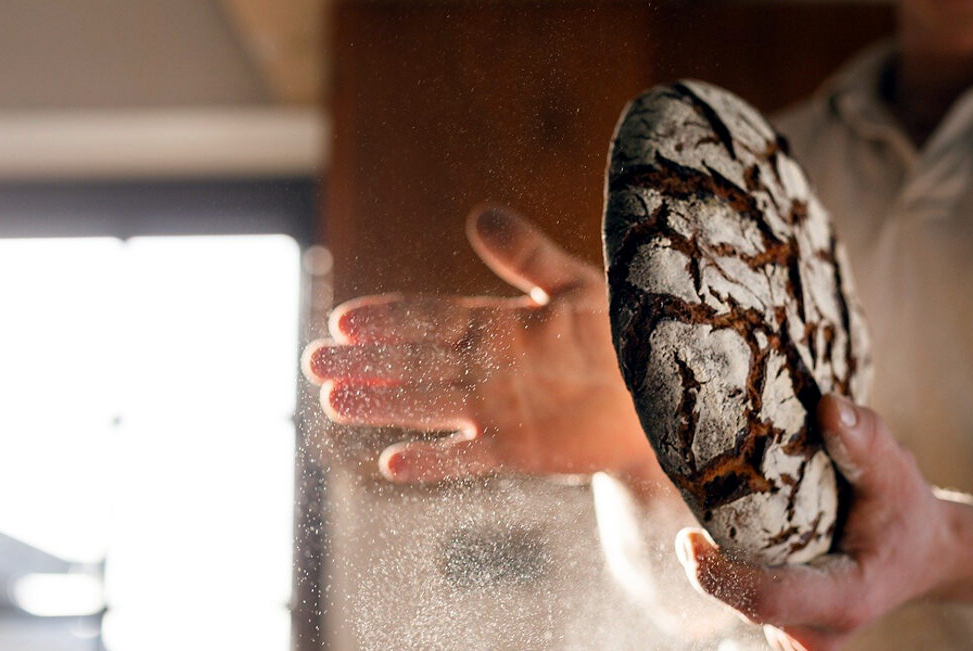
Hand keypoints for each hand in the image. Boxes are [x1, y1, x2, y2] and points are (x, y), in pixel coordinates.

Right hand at [303, 206, 659, 482]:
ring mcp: (495, 410)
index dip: (388, 318)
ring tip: (333, 401)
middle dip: (365, 361)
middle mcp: (484, 367)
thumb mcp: (576, 285)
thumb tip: (479, 215)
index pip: (429, 317)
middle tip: (314, 361)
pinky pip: (467, 457)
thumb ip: (527, 255)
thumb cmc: (621, 333)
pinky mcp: (516, 449)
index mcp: (494, 324)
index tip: (344, 317)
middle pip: (414, 362)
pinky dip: (433, 463)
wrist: (659, 395)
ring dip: (382, 405)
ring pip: (427, 405)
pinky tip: (393, 464)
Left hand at [674, 395, 964, 649]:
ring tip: (726, 518)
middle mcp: (818, 632)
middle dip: (715, 560)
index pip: (768, 599)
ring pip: (740, 601)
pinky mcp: (785, 629)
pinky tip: (742, 537)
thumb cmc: (906, 514)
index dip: (720, 576)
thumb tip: (829, 405)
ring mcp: (800, 637)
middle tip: (698, 511)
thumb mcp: (896, 473)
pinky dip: (734, 569)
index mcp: (846, 599)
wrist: (922, 555)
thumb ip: (866, 441)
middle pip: (745, 600)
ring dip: (724, 562)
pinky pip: (743, 600)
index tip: (687, 539)